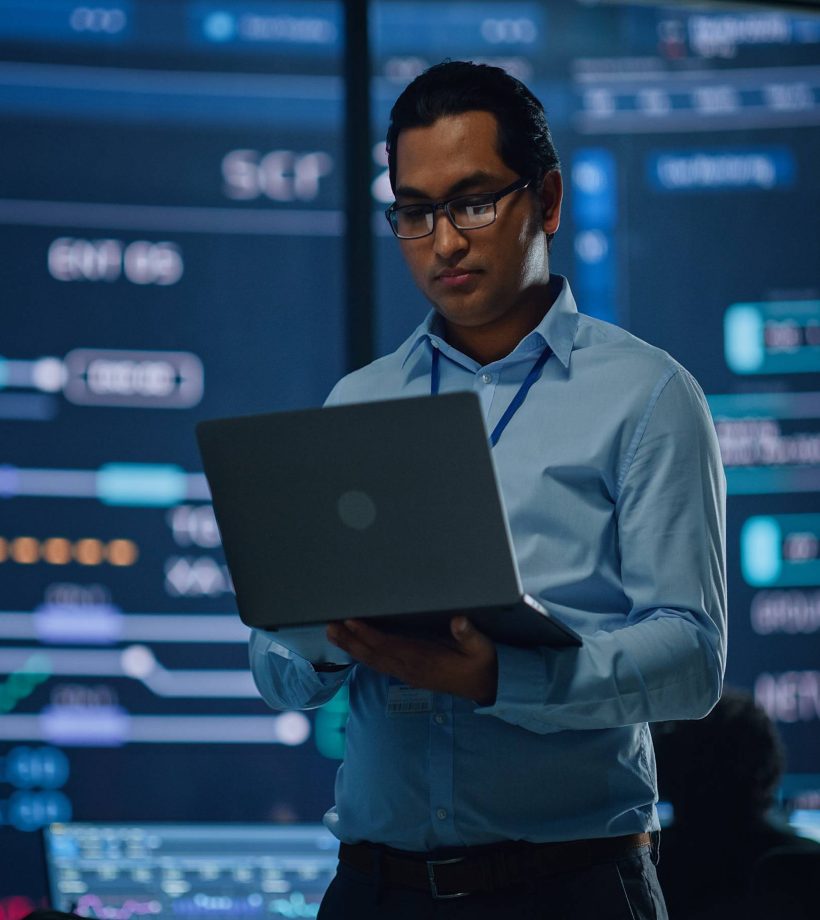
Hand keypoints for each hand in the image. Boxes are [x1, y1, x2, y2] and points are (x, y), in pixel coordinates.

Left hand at [326, 616, 497, 704]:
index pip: (390, 646)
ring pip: (374, 661)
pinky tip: (353, 649)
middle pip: (375, 654)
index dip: (369, 635)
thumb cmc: (481, 663)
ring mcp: (408, 674)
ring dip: (353, 648)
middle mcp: (411, 668)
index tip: (352, 622)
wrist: (484, 688)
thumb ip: (469, 635)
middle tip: (330, 627)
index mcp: (424, 659)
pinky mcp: (409, 675)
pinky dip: (364, 656)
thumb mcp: (481, 648)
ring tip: (333, 635)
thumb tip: (459, 621)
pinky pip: (380, 665)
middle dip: (351, 641)